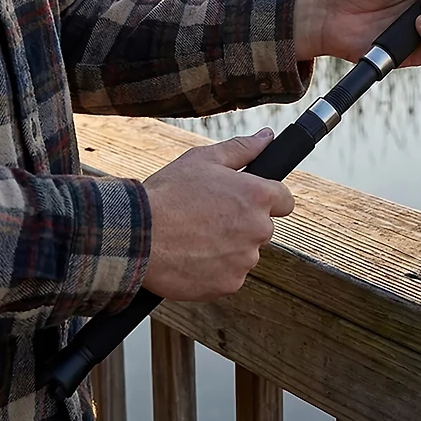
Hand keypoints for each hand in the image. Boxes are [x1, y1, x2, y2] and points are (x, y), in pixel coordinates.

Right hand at [141, 129, 292, 300]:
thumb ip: (243, 148)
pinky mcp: (230, 284)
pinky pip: (231, 275)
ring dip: (229, 247)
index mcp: (258, 195)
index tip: (249, 201)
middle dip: (243, 223)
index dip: (268, 200)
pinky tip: (193, 256)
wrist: (135, 236)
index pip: (285, 201)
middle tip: (209, 217)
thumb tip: (266, 137)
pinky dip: (216, 269)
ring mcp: (245, 259)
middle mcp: (258, 228)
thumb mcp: (204, 159)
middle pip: (263, 227)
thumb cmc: (168, 193)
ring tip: (196, 237)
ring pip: (246, 252)